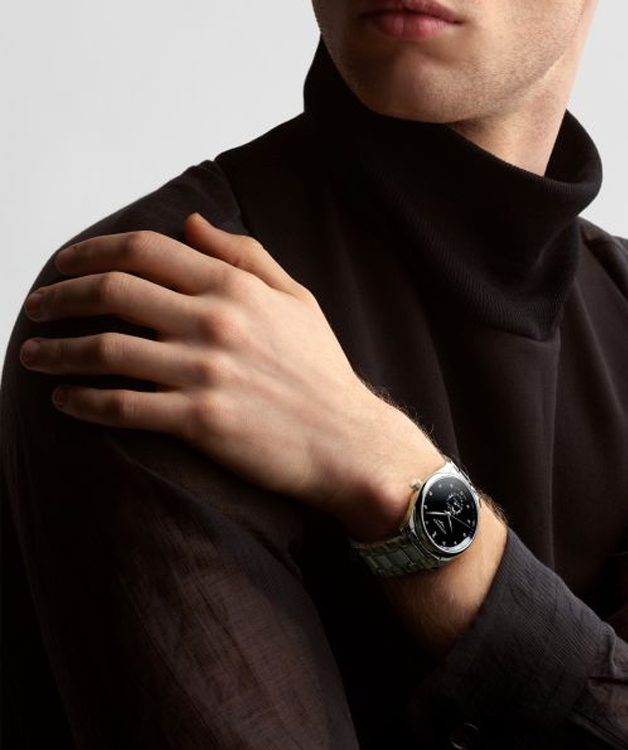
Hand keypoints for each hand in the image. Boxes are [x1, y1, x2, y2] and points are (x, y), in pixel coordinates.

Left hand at [19, 214, 442, 537]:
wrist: (346, 440)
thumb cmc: (321, 370)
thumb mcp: (296, 299)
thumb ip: (245, 256)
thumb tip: (191, 224)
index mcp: (235, 288)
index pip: (144, 250)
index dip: (91, 251)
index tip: (64, 264)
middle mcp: (215, 323)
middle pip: (113, 291)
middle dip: (60, 296)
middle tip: (37, 306)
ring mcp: (204, 373)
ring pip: (105, 350)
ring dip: (56, 350)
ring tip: (33, 354)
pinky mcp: (198, 422)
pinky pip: (121, 407)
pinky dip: (82, 402)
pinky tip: (64, 400)